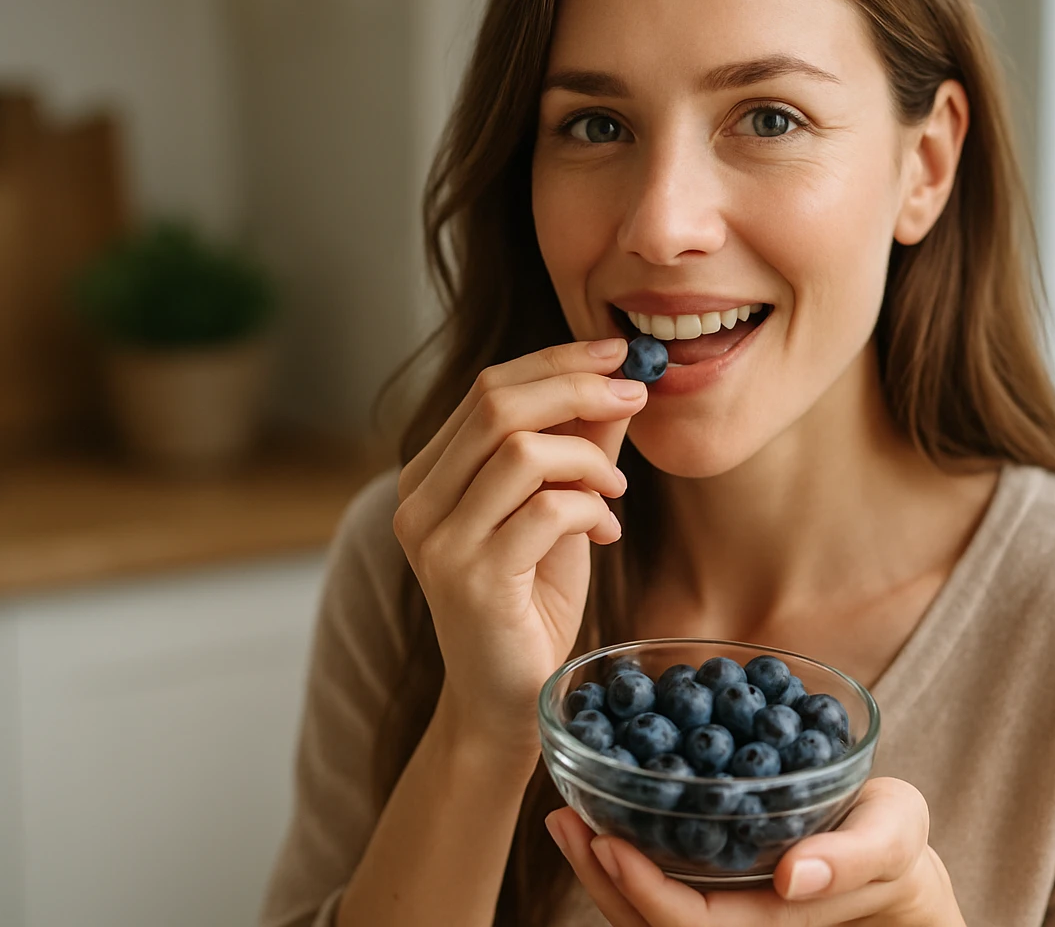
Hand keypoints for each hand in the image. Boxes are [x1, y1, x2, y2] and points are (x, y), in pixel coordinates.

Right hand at [392, 338, 645, 747]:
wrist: (508, 700)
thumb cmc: (531, 602)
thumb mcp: (557, 510)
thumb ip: (577, 448)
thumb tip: (616, 381)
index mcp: (430, 475)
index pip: (489, 388)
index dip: (558, 360)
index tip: (618, 355)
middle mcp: (419, 502)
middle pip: (497, 405)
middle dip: (578, 387)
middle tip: (635, 395)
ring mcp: (439, 543)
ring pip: (520, 452)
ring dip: (589, 460)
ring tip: (615, 491)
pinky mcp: (472, 580)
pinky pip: (546, 511)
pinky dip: (591, 509)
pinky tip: (606, 534)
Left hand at [546, 777, 965, 925]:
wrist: (898, 873)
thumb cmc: (896, 849)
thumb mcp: (894, 837)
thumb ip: (852, 859)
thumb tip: (791, 875)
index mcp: (772, 922)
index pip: (689, 925)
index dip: (643, 890)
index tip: (606, 841)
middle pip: (649, 926)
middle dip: (601, 880)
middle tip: (564, 821)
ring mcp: (724, 916)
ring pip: (643, 915)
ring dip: (600, 873)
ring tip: (565, 820)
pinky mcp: (717, 897)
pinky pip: (657, 893)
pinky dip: (620, 865)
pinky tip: (598, 824)